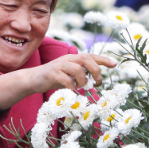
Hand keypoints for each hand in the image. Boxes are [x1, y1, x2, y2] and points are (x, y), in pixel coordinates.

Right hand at [0, 53, 117, 110]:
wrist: (34, 79)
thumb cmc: (55, 78)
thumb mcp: (70, 74)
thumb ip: (82, 74)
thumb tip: (96, 81)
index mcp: (74, 58)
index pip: (91, 56)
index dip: (103, 59)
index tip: (114, 65)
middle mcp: (68, 59)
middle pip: (86, 59)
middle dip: (95, 71)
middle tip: (97, 82)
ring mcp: (60, 65)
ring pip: (77, 69)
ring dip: (83, 80)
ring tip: (81, 87)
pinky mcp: (52, 74)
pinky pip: (65, 80)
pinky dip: (71, 87)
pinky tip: (71, 91)